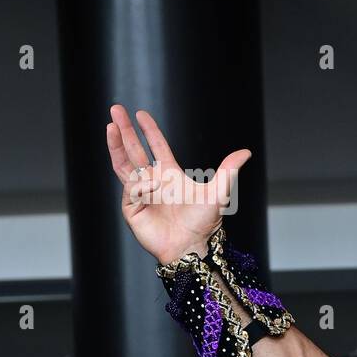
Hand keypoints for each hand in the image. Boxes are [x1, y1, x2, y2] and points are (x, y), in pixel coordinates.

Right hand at [106, 104, 251, 264]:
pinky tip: (151, 188)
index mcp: (169, 175)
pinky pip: (131, 189)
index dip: (148, 131)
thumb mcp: (219, 192)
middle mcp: (153, 182)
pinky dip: (140, 185)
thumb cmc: (204, 223)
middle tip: (115, 110)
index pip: (156, 148)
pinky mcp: (132, 208)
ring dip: (116, 145)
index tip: (140, 114)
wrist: (192, 246)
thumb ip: (229, 170)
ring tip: (110, 126)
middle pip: (134, 151)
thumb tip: (246, 152)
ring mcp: (140, 195)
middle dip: (125, 131)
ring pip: (123, 165)